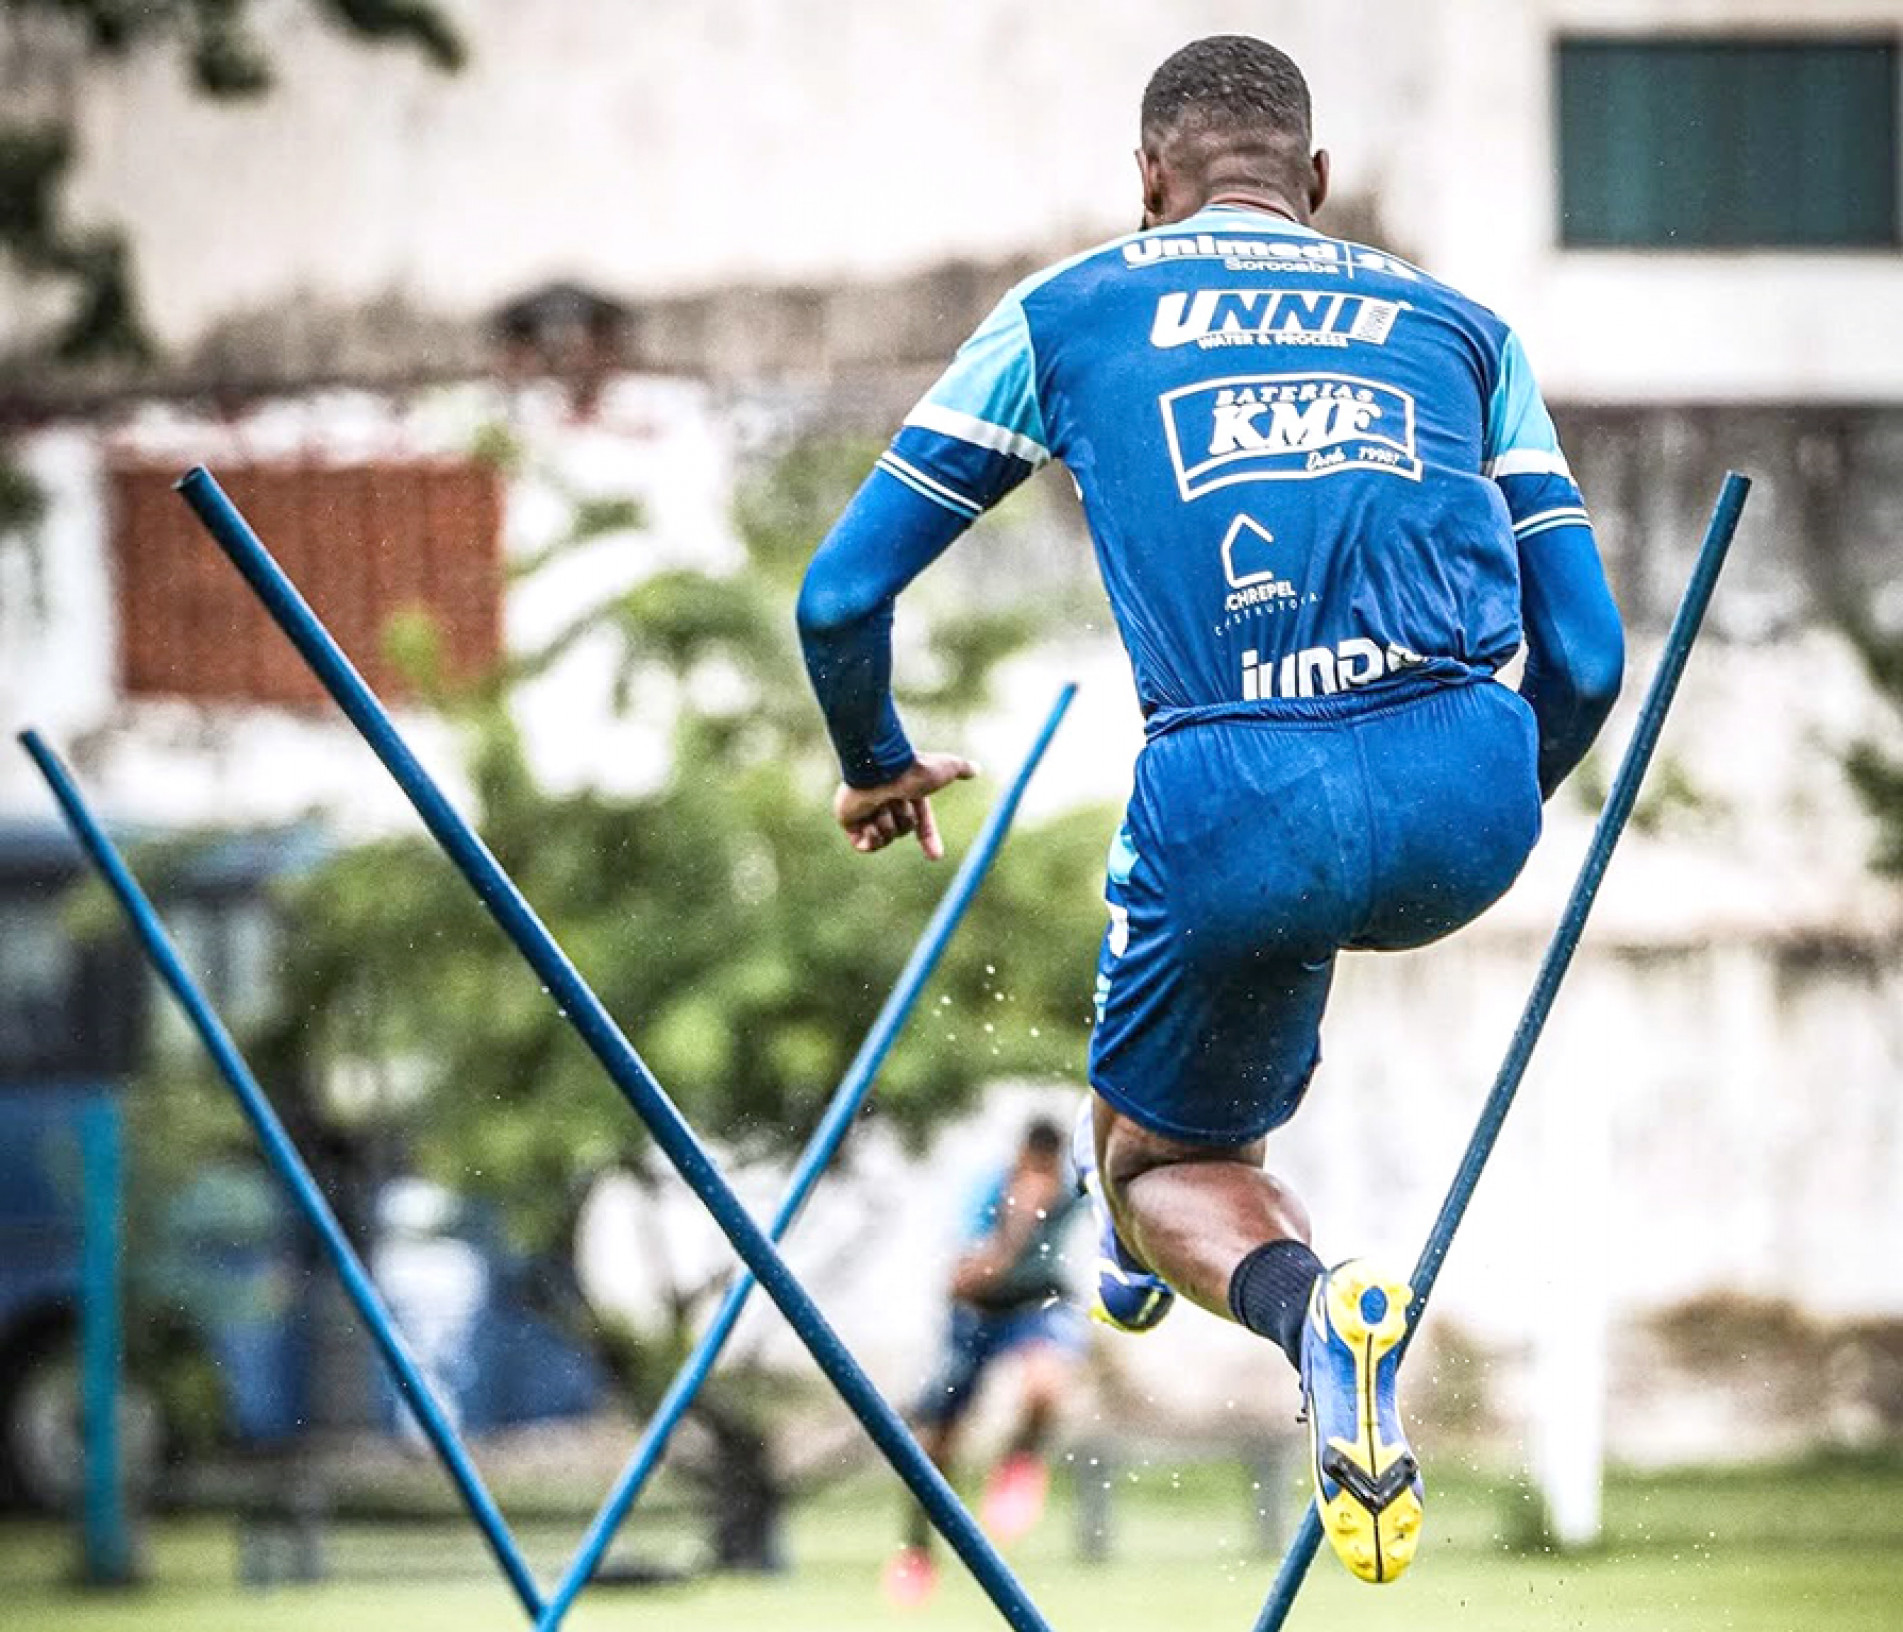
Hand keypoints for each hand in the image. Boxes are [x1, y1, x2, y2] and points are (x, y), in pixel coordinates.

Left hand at [833, 752, 978, 859]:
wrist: (881, 768)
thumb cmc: (913, 769)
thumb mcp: (946, 768)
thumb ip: (961, 768)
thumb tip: (977, 769)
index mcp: (907, 795)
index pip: (921, 824)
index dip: (929, 839)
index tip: (935, 856)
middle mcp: (888, 803)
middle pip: (903, 831)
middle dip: (903, 820)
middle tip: (896, 801)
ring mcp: (867, 813)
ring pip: (884, 837)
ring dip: (886, 823)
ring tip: (880, 805)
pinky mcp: (848, 820)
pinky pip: (863, 845)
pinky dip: (869, 838)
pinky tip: (870, 821)